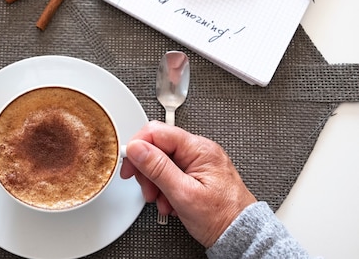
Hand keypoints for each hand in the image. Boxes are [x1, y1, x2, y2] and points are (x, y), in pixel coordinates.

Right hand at [120, 120, 255, 247]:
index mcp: (198, 149)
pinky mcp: (197, 173)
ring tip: (162, 201)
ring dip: (155, 183)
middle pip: (158, 147)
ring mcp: (198, 162)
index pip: (156, 132)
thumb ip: (158, 168)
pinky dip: (165, 188)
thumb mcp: (183, 194)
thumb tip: (137, 147)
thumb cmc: (222, 218)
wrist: (240, 236)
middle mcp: (199, 150)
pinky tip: (169, 201)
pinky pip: (172, 173)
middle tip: (147, 189)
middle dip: (147, 170)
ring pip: (162, 162)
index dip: (138, 147)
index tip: (129, 164)